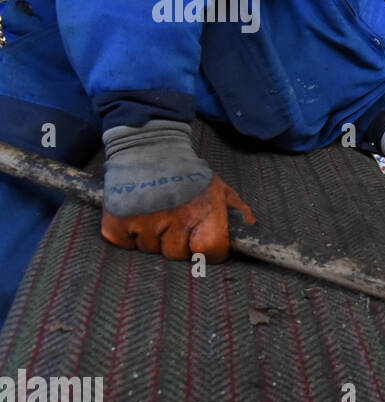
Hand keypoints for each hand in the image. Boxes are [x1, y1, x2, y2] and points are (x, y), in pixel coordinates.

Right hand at [102, 175, 254, 261]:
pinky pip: (125, 244)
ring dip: (153, 236)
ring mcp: (143, 224)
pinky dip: (128, 234)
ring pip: (151, 249)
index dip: (208, 250)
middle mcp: (174, 221)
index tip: (203, 242)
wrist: (149, 147)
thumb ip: (237, 210)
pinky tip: (136, 214)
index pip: (210, 251)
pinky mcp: (116, 222)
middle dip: (178, 241)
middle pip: (177, 254)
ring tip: (155, 210)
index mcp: (203, 213)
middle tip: (175, 219)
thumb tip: (249, 229)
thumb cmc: (187, 171)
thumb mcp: (219, 187)